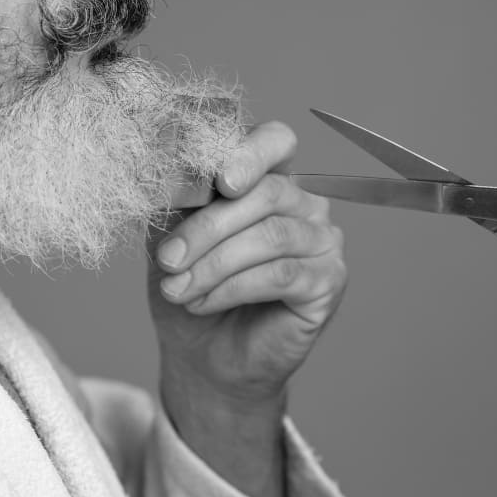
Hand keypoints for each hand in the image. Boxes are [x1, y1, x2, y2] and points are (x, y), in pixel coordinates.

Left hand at [146, 121, 344, 496]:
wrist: (200, 356)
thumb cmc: (188, 286)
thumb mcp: (169, 234)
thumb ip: (175, 196)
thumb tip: (172, 165)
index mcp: (268, 177)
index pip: (275, 141)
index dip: (249, 152)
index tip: (218, 181)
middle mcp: (304, 203)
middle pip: (266, 192)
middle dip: (207, 226)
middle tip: (167, 259)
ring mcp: (322, 242)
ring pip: (270, 236)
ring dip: (213, 263)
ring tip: (176, 290)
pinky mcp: (329, 282)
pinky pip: (281, 274)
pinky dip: (233, 288)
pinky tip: (203, 303)